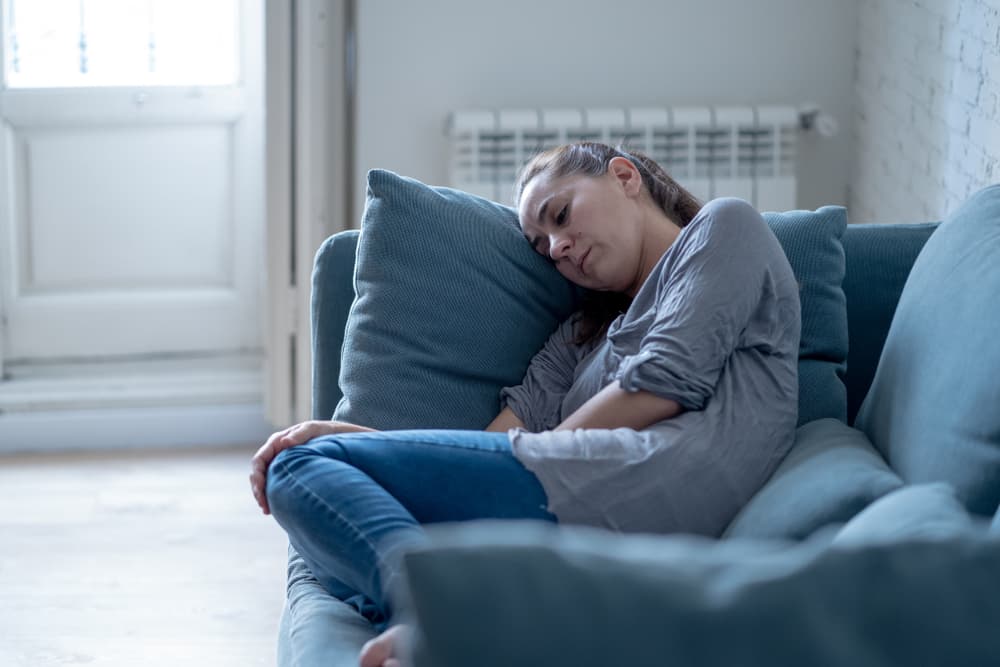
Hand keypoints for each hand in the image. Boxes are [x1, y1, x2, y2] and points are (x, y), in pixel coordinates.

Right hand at [250, 420, 371, 513]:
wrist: (338, 436)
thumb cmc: (325, 431)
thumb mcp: (313, 429)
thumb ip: (299, 435)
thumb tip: (284, 443)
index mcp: (277, 442)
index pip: (259, 460)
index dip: (257, 476)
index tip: (260, 490)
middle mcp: (276, 453)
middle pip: (259, 473)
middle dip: (258, 490)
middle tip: (264, 506)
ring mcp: (281, 463)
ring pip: (266, 481)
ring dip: (264, 495)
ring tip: (268, 511)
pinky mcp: (289, 472)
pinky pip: (276, 484)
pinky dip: (274, 495)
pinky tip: (277, 508)